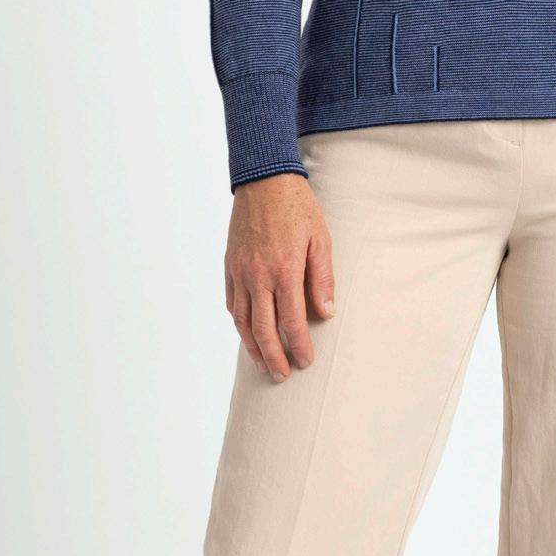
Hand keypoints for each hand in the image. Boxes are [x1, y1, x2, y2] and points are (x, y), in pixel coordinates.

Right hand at [225, 172, 335, 380]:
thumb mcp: (320, 240)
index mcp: (284, 271)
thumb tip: (325, 313)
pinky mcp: (230, 266)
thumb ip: (322, 279)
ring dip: (253, 347)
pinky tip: (248, 334)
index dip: (299, 347)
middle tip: (284, 375)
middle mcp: (258, 276)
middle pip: (263, 329)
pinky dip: (240, 323)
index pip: (291, 322)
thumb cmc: (298, 208)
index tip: (306, 362)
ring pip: (243, 321)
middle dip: (275, 357)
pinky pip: (233, 303)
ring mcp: (240, 272)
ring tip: (264, 364)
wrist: (264, 181)